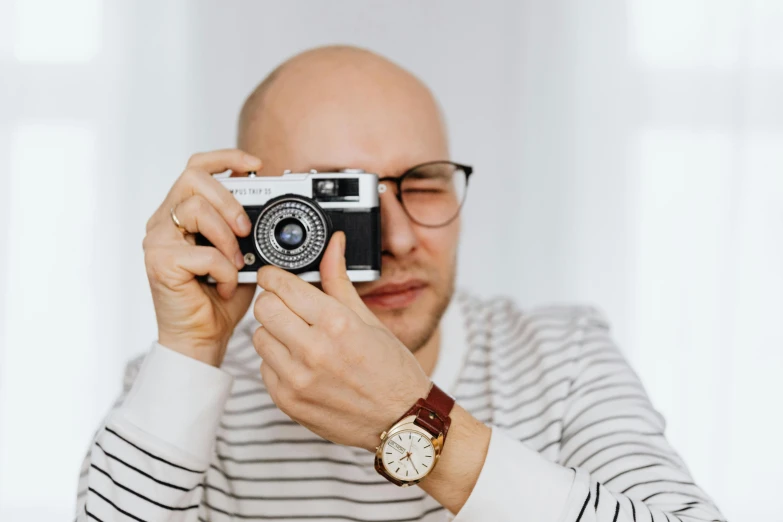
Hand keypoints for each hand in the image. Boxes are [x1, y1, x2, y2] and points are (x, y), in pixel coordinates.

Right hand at [143, 149, 261, 365]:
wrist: (203, 338)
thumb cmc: (219, 299)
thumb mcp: (243, 253)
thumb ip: (247, 228)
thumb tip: (270, 203)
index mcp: (181, 215)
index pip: (197, 168)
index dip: (226, 158)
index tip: (255, 165)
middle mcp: (163, 222)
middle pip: (193, 179)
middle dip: (230, 200)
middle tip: (247, 228)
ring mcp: (157, 241)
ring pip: (195, 209)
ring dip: (227, 238)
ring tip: (237, 263)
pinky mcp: (159, 262)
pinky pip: (202, 252)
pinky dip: (224, 270)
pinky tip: (225, 285)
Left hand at [252, 231, 431, 451]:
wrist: (402, 420)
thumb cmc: (392, 370)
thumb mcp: (369, 319)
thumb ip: (339, 280)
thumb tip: (333, 243)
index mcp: (337, 324)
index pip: (282, 286)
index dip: (275, 276)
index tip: (275, 276)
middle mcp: (313, 351)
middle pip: (264, 308)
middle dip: (274, 302)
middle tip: (290, 307)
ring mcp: (297, 380)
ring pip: (258, 337)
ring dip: (274, 332)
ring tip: (300, 338)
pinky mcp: (288, 402)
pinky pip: (264, 367)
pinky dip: (277, 361)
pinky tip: (302, 364)